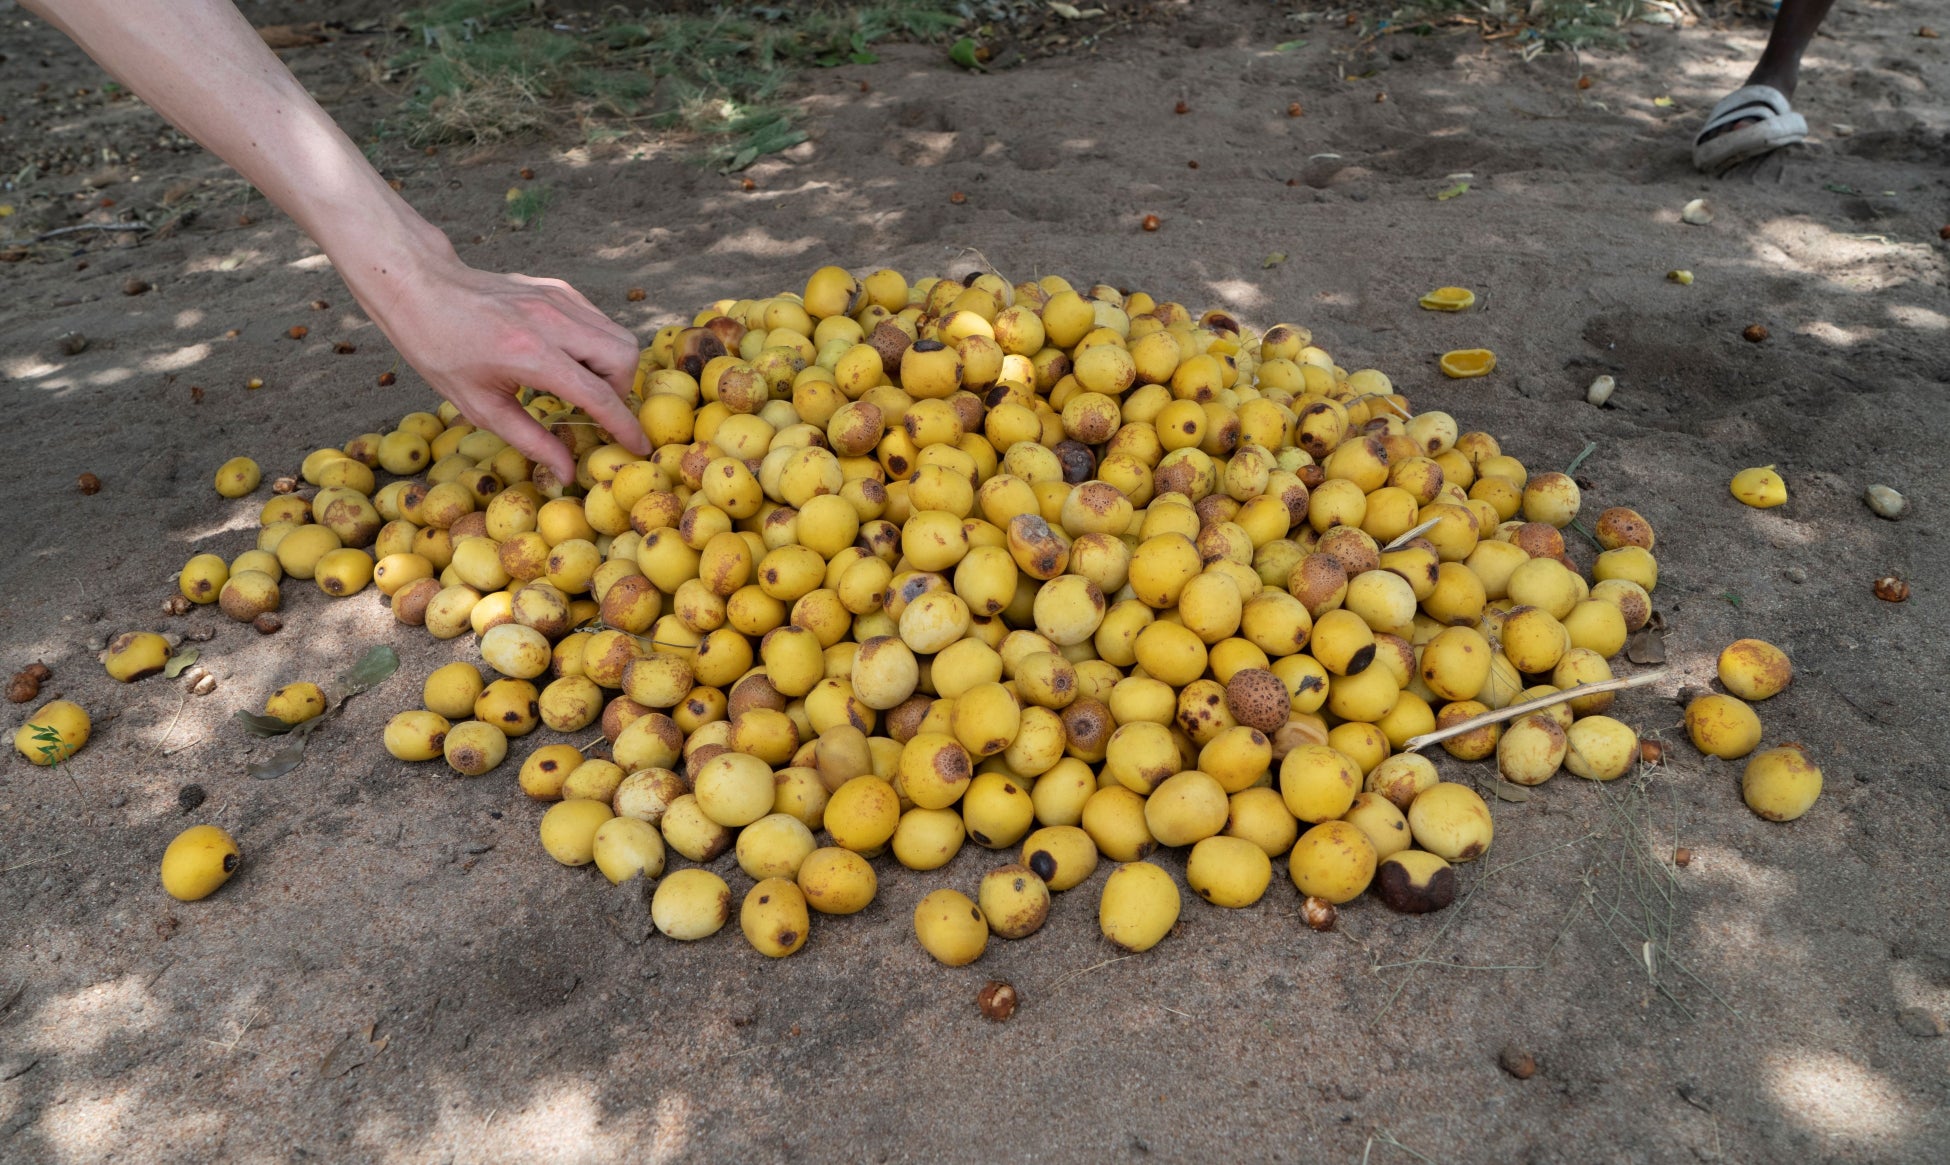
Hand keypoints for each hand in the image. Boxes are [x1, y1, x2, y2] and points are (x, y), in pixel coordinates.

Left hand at [356, 253, 649, 482]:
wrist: (421, 288)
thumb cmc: (441, 351)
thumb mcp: (480, 407)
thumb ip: (531, 440)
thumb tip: (567, 472)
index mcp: (531, 355)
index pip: (599, 395)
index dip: (623, 426)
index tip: (639, 447)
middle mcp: (552, 322)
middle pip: (624, 357)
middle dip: (621, 389)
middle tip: (595, 408)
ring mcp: (558, 299)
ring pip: (618, 335)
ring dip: (612, 366)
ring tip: (582, 384)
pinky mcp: (558, 289)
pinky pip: (598, 321)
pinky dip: (596, 344)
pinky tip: (568, 358)